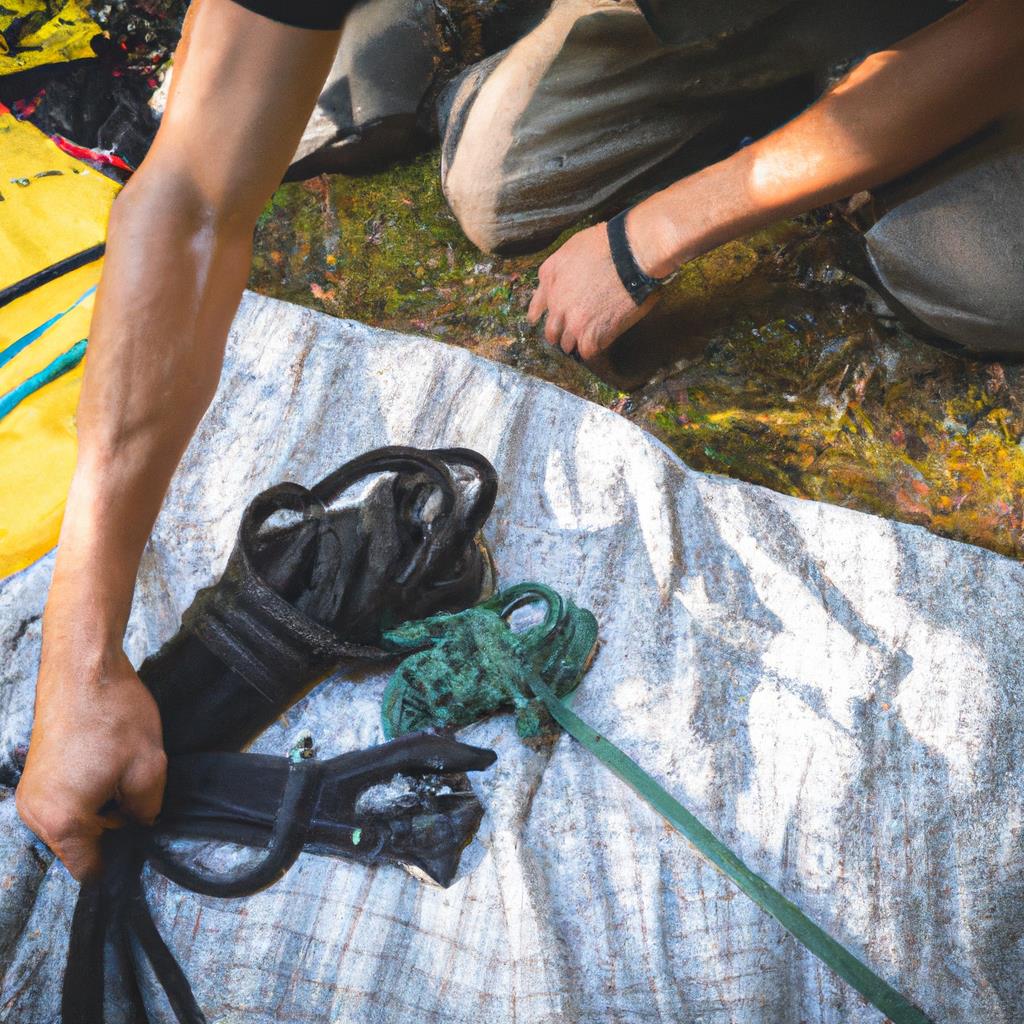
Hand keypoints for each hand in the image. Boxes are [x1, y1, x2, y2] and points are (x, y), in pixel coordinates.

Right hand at [16, 646, 165, 880]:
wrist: (83, 668)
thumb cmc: (115, 714)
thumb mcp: (149, 767)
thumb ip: (147, 810)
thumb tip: (142, 825)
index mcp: (63, 821)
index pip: (89, 869)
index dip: (120, 860)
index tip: (140, 844)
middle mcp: (36, 814)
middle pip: (79, 847)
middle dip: (111, 831)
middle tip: (136, 800)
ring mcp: (30, 795)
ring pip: (72, 824)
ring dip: (99, 811)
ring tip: (120, 777)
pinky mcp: (35, 776)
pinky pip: (62, 804)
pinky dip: (85, 796)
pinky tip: (105, 768)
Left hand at [527, 221, 659, 360]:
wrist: (630, 255)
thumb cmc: (606, 244)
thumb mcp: (569, 248)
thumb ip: (557, 268)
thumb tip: (555, 283)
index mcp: (549, 281)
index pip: (536, 307)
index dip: (540, 316)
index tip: (543, 321)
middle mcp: (556, 304)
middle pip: (551, 332)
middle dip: (559, 334)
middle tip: (570, 334)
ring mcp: (573, 321)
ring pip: (567, 344)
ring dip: (576, 343)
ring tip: (588, 340)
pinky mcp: (592, 334)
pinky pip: (586, 351)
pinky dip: (592, 350)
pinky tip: (600, 343)